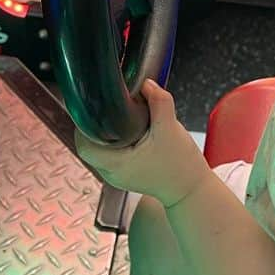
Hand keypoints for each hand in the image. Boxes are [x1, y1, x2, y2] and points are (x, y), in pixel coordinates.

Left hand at [74, 79, 211, 207]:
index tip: (93, 110)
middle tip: (108, 108)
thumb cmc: (180, 165)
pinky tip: (131, 132)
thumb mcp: (171, 128)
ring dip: (107, 134)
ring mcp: (119, 176)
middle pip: (90, 147)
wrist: (191, 189)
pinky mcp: (127, 175)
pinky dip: (117, 142)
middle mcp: (113, 173)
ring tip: (120, 119)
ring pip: (101, 151)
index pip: (84, 146)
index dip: (83, 127)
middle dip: (97, 126)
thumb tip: (146, 84)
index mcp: (117, 164)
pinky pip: (113, 156)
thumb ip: (159, 102)